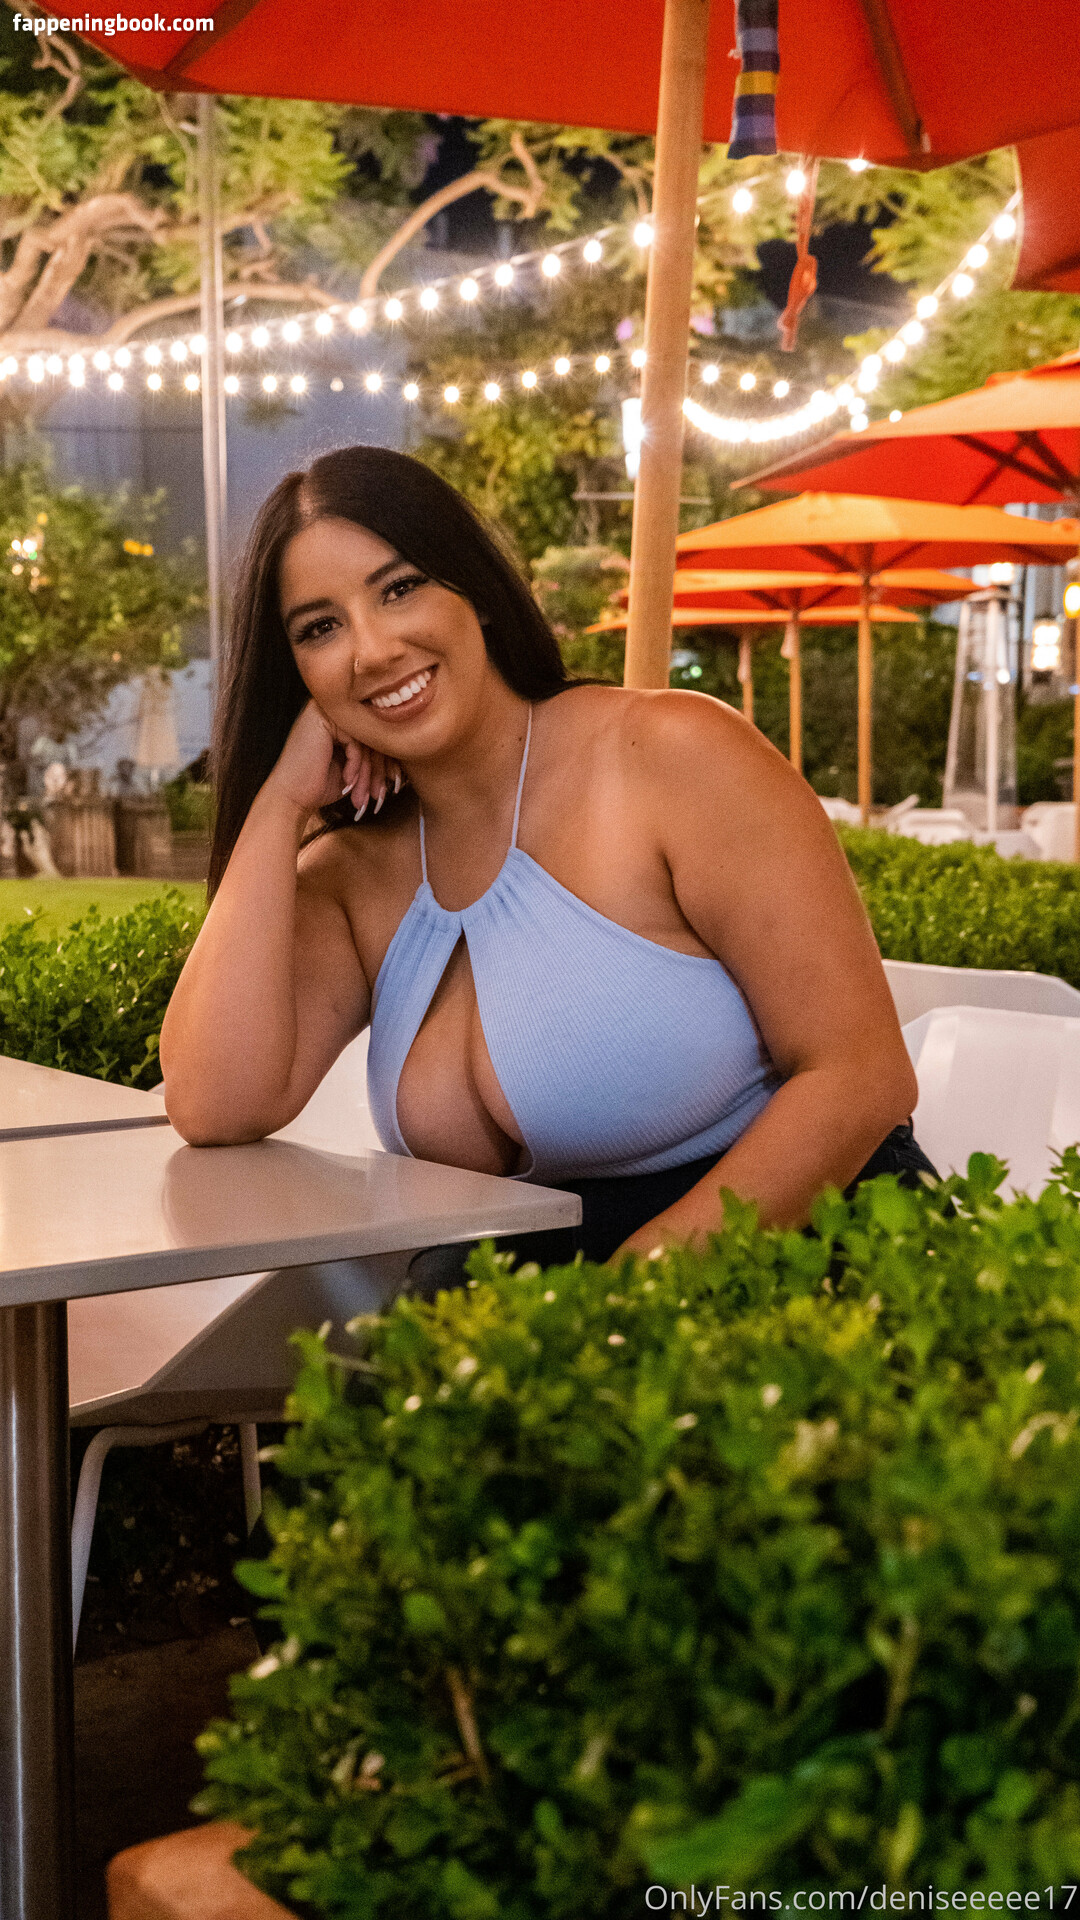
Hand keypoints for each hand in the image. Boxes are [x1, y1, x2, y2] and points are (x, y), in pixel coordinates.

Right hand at [265, 701, 401, 817]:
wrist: (291, 798)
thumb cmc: (319, 785)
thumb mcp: (354, 769)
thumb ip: (372, 755)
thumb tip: (404, 753)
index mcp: (338, 720)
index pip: (372, 735)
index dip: (385, 762)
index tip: (392, 785)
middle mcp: (331, 709)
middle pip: (371, 736)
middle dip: (378, 771)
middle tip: (379, 795)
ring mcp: (325, 710)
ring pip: (365, 739)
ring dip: (368, 773)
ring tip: (365, 796)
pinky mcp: (321, 717)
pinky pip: (355, 740)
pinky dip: (356, 765)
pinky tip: (347, 781)